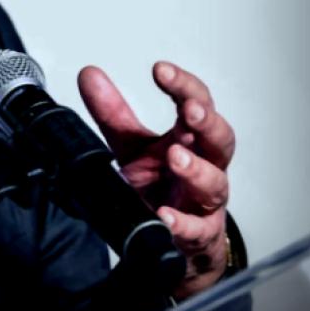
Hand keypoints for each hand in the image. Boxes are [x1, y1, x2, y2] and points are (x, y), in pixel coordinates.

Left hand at [78, 62, 234, 298]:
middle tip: (190, 110)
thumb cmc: (160, 187)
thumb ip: (112, 113)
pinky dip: (182, 223)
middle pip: (220, 140)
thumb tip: (89, 75)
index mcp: (189, 140)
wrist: (173, 240)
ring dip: (197, 169)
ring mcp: (204, 203)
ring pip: (215, 184)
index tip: (161, 70)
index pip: (196, 104)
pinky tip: (165, 216)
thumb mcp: (131, 146)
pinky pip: (197, 230)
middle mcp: (205, 167)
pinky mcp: (199, 235)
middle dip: (208, 122)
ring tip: (176, 157)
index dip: (182, 86)